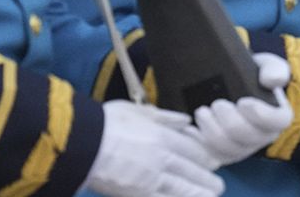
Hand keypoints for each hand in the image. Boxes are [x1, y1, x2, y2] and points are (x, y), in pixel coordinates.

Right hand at [87, 100, 223, 196]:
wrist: (81, 144)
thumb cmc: (104, 124)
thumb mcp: (136, 111)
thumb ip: (164, 117)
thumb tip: (185, 120)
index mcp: (162, 136)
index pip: (191, 148)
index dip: (204, 157)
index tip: (213, 162)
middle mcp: (161, 158)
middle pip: (191, 169)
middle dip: (206, 178)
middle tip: (218, 184)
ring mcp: (151, 178)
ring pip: (182, 187)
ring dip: (199, 192)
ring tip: (212, 195)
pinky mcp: (138, 193)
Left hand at [190, 53, 292, 165]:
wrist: (230, 86)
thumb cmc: (251, 76)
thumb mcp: (266, 65)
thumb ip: (274, 69)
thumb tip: (270, 81)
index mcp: (278, 117)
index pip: (277, 122)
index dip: (260, 114)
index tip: (242, 101)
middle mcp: (263, 137)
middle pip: (246, 136)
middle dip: (229, 119)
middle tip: (216, 104)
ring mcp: (242, 149)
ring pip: (226, 148)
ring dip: (211, 129)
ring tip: (201, 112)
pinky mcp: (221, 155)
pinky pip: (210, 156)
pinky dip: (198, 142)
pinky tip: (190, 129)